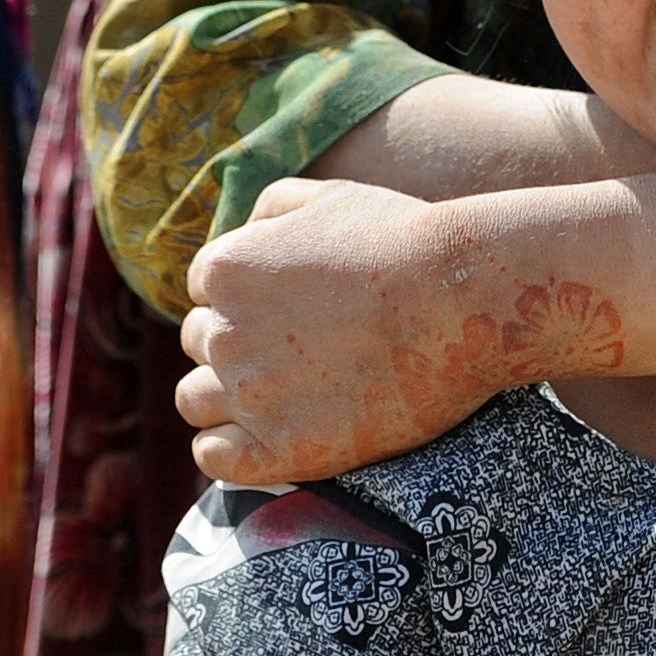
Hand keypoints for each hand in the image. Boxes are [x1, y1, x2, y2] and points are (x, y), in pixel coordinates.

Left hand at [179, 177, 628, 484]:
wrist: (460, 302)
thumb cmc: (404, 241)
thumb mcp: (330, 197)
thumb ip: (269, 209)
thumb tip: (240, 235)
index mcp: (226, 269)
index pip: (204, 291)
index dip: (245, 299)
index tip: (288, 309)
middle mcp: (223, 332)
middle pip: (200, 345)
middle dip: (239, 343)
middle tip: (297, 349)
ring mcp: (250, 395)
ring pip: (195, 402)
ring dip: (226, 397)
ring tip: (281, 394)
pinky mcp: (280, 449)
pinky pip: (215, 458)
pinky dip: (229, 449)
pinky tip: (266, 436)